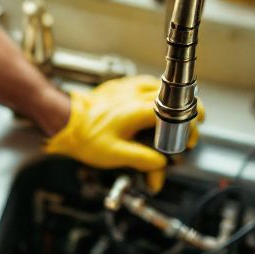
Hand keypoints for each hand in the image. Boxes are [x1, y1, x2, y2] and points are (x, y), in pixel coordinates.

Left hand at [44, 75, 203, 191]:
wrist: (63, 119)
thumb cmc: (85, 136)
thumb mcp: (115, 155)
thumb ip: (142, 161)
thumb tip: (160, 167)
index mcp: (138, 110)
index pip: (176, 112)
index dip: (189, 126)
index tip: (189, 140)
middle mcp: (136, 94)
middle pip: (175, 97)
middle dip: (187, 113)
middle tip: (191, 128)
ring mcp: (128, 86)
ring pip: (162, 88)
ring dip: (172, 103)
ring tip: (176, 118)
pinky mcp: (120, 86)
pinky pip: (146, 86)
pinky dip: (155, 97)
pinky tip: (153, 107)